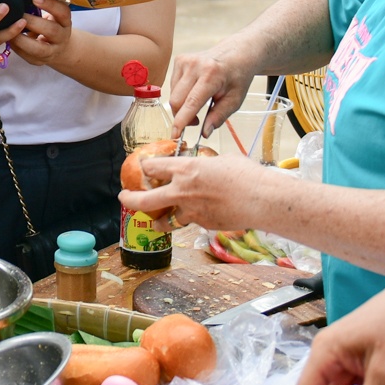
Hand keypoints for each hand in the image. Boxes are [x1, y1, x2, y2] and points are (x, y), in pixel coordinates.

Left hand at [7, 0, 73, 69]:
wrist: (59, 48)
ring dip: (21, 39)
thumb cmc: (51, 25)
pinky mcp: (39, 61)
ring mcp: (51, 52)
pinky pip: (26, 56)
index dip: (50, 5)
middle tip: (19, 15)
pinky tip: (7, 38)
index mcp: (65, 22)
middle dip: (33, 22)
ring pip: (38, 49)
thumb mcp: (53, 15)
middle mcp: (61, 38)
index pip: (62, 12)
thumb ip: (45, 6)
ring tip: (10, 29)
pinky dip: (15, 47)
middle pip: (51, 30)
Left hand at [119, 152, 276, 233]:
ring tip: (154, 221)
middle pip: (145, 199)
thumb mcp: (222, 160)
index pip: (153, 167)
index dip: (146, 167)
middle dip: (130, 199)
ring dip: (157, 220)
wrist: (261, 199)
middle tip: (124, 197)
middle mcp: (183, 191)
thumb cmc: (247, 175)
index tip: (144, 167)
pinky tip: (193, 218)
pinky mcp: (202, 224)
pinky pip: (189, 223)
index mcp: (186, 169)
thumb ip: (206, 165)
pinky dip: (188, 221)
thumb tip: (204, 166)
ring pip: (165, 220)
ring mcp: (191, 211)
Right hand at [165, 43, 255, 134]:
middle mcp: (195, 65)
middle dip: (182, 116)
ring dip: (182, 105)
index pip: (191, 102)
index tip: (175, 135)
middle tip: (196, 122)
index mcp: (211, 75)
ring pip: (173, 94)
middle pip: (177, 100)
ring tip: (199, 104)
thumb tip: (205, 133)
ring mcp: (185, 61)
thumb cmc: (237, 76)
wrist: (237, 53)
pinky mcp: (179, 60)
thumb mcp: (235, 100)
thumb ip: (219, 117)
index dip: (182, 121)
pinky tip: (194, 90)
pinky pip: (173, 85)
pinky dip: (181, 94)